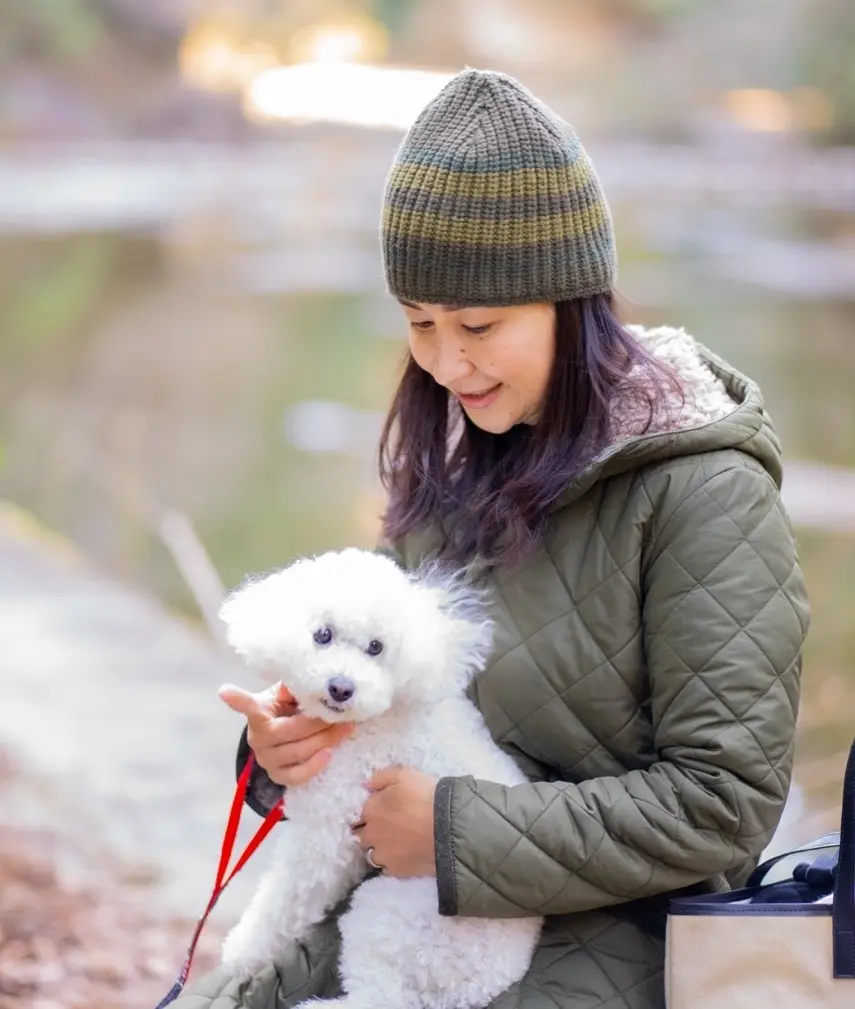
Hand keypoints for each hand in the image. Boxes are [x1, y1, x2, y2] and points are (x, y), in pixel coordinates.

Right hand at [219, 681, 354, 786]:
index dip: (237, 700)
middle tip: (342, 715)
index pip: (247, 706)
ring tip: (345, 729)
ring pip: (297, 753)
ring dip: (325, 741)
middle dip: (319, 724)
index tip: (225, 691)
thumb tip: (307, 679)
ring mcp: (266, 759)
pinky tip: (330, 753)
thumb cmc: (287, 709)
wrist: (284, 733)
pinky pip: (297, 776)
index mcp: (259, 712)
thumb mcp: (288, 695)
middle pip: (289, 731)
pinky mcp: (277, 777)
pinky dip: (315, 765)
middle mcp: (257, 737)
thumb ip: (294, 687)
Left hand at [353, 767, 438, 877]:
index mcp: (370, 809)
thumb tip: (364, 785)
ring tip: (397, 844)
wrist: (451, 826)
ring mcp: (382, 855)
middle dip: (372, 831)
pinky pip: (387, 868)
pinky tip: (405, 855)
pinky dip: (393, 862)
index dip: (370, 812)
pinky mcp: (396, 871)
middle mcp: (371, 834)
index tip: (381, 812)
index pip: (358, 814)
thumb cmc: (426, 796)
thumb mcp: (404, 774)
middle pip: (362, 835)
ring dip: (380, 849)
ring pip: (373, 854)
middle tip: (390, 828)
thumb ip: (380, 778)